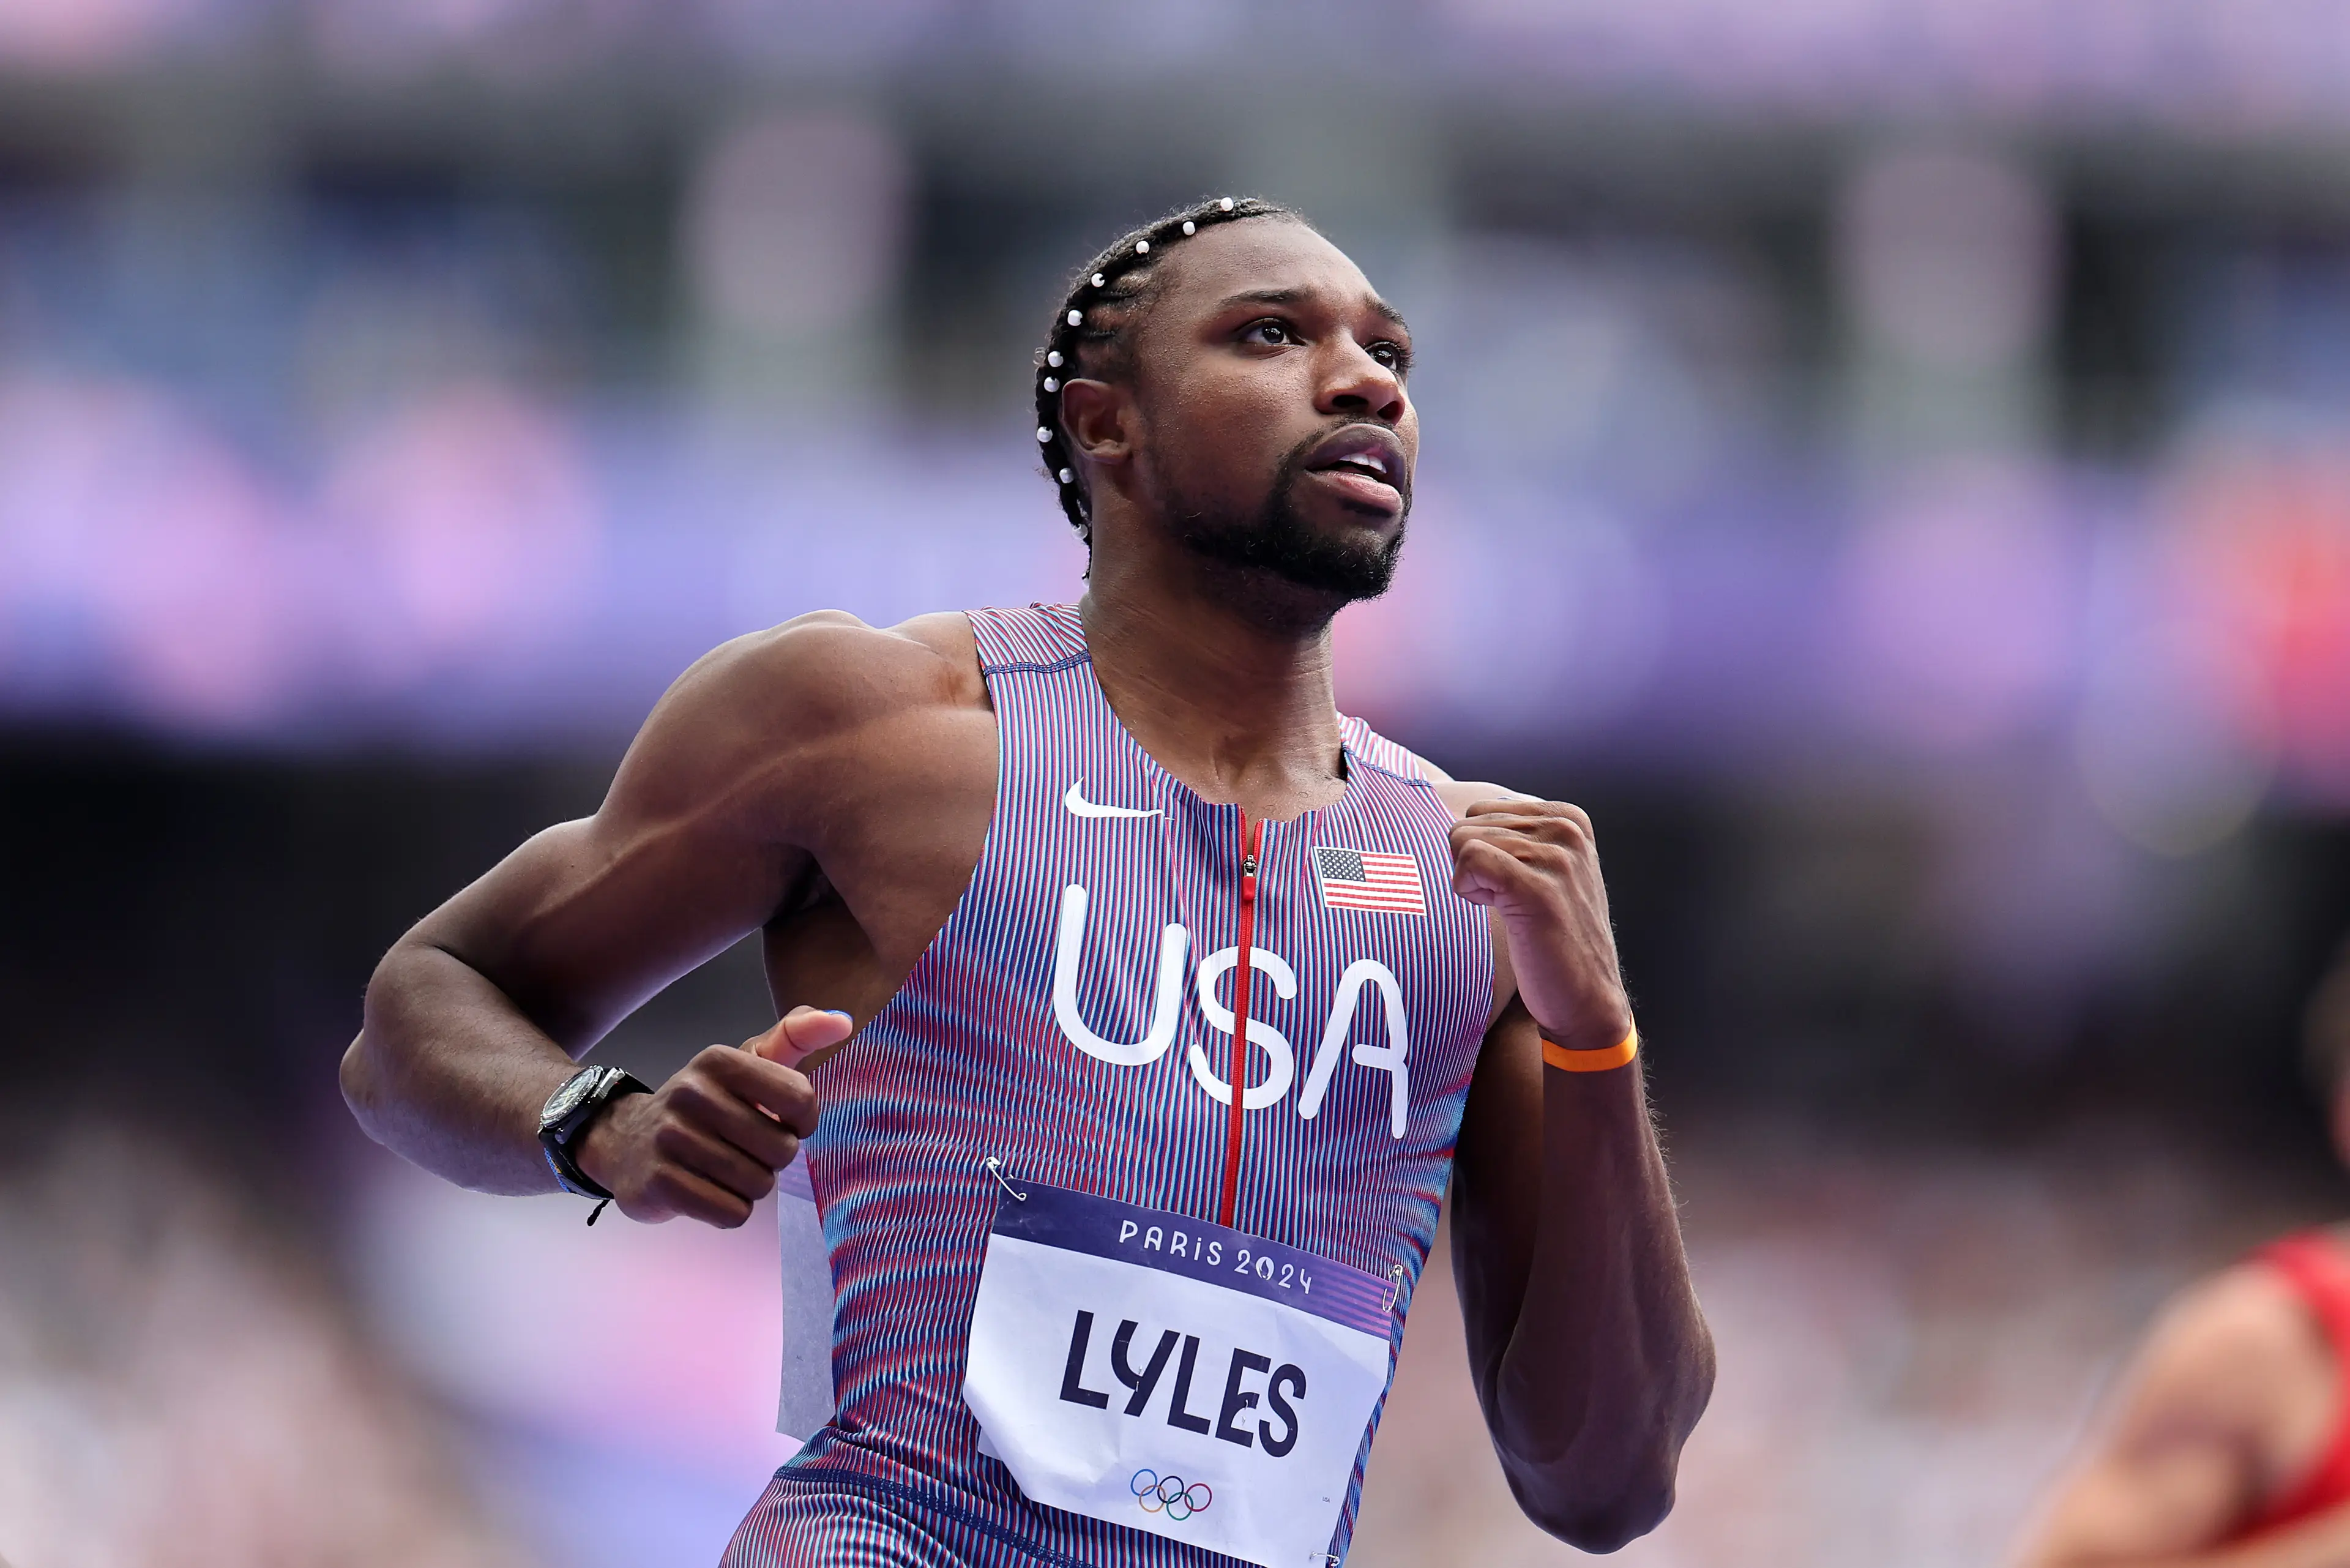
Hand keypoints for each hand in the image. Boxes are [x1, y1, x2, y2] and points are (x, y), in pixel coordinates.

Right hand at [574, 1005, 853, 1226]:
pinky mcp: (659, 1184)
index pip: (801, 1098)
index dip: (803, 1121)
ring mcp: (670, 1139)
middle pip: (782, 1149)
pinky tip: (709, 1189)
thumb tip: (844, 1021)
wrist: (627, 1143)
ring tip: (725, 1167)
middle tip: (746, 1148)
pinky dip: (729, 1209)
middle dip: (773, 1157)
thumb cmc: (707, 1105)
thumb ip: (796, 1036)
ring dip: (751, 1184)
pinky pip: (731, 1213)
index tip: (783, 1121)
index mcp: (718, 1061)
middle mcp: (690, 1093)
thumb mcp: (748, 1062)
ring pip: (758, 1184)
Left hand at [1449, 799, 1631, 1052]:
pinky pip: (1470, 859)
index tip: (1508, 883)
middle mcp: (1566, 829)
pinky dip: (1467, 888)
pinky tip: (1493, 909)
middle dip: (1472, 865)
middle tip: (1507, 900)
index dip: (1479, 850)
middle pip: (1468, 823)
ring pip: (1464, 840)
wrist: (1585, 994)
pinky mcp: (1538, 888)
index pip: (1481, 809)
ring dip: (1471, 882)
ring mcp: (1556, 857)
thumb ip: (1516, 836)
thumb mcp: (1546, 869)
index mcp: (1567, 818)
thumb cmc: (1552, 935)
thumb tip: (1458, 816)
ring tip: (1509, 909)